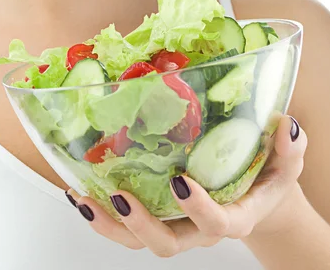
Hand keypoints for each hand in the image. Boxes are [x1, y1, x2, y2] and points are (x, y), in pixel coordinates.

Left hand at [66, 114, 306, 257]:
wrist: (255, 196)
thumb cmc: (267, 176)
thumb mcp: (286, 162)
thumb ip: (289, 148)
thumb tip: (284, 125)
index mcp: (234, 216)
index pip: (219, 223)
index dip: (200, 209)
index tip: (181, 181)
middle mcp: (199, 228)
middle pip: (168, 243)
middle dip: (141, 225)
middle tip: (118, 197)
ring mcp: (175, 224)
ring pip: (138, 240)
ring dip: (109, 224)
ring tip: (82, 200)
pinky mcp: (157, 214)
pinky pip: (127, 224)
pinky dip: (101, 212)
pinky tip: (79, 192)